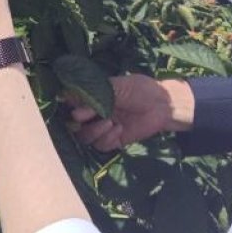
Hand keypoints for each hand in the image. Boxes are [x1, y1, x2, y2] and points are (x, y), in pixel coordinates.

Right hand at [66, 74, 194, 151]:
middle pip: (74, 125)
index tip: (72, 105)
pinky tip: (118, 130)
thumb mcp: (116, 87)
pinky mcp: (115, 140)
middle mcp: (95, 113)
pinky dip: (107, 139)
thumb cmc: (140, 89)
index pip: (71, 104)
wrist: (162, 104)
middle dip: (79, 123)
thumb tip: (73, 108)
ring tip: (109, 122)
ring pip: (86, 137)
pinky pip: (101, 145)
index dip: (68, 106)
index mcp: (93, 98)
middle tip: (86, 117)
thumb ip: (95, 97)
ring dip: (94, 131)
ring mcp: (104, 127)